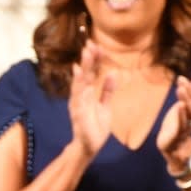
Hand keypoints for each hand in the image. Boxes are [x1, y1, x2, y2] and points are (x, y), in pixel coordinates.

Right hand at [68, 40, 113, 158]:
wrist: (89, 147)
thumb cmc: (96, 128)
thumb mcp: (105, 106)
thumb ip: (108, 91)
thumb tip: (112, 73)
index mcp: (88, 94)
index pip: (91, 73)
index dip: (95, 60)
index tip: (98, 46)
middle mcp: (81, 96)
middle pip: (85, 74)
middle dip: (88, 59)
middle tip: (91, 43)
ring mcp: (78, 103)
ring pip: (81, 81)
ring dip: (84, 66)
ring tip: (87, 53)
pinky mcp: (78, 111)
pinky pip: (78, 95)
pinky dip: (79, 83)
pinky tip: (80, 72)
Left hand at [157, 72, 190, 161]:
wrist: (171, 145)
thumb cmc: (178, 122)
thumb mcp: (185, 104)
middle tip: (182, 79)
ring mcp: (189, 126)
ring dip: (187, 99)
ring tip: (180, 88)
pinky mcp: (179, 133)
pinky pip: (183, 123)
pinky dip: (182, 114)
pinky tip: (180, 104)